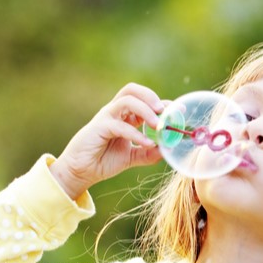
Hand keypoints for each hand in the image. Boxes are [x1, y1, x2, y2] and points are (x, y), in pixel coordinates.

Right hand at [50, 83, 165, 198]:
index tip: (180, 110)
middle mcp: (115, 112)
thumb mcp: (131, 157)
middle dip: (151, 97)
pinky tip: (147, 144)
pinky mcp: (99, 127)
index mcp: (124, 116)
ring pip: (127, 101)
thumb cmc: (103, 161)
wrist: (81, 171)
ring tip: (158, 125)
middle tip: (165, 111)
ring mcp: (106, 117)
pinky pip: (120, 125)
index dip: (163, 103)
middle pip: (133, 91)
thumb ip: (148, 153)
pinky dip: (136, 133)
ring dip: (145, 110)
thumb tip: (167, 150)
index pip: (145, 101)